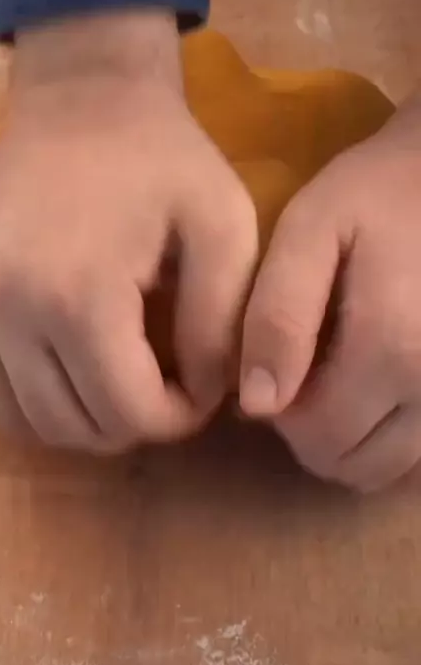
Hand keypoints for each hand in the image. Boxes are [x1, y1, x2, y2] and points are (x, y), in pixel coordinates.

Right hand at [0, 11, 257, 452]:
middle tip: (165, 383)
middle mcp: (10, 312)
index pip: (131, 414)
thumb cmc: (162, 159)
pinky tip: (54, 370)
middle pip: (74, 425)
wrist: (83, 99)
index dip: (179, 417)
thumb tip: (204, 396)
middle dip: (133, 421)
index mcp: (82, 297)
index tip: (202, 386)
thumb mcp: (224, 226)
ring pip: (19, 417)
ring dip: (77, 418)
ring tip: (117, 381)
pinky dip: (16, 397)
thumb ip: (221, 322)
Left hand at [240, 94, 420, 491]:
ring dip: (350, 439)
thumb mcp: (310, 231)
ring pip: (387, 467)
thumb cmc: (377, 196)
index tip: (275, 364)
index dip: (278, 412)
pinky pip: (420, 454)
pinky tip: (376, 388)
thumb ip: (280, 313)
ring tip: (339, 376)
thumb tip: (259, 406)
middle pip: (350, 460)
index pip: (314, 435)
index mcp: (392, 349)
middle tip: (304, 369)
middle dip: (310, 428)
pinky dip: (388, 436)